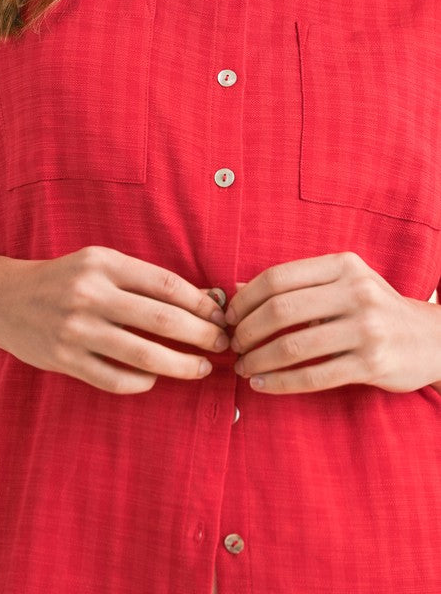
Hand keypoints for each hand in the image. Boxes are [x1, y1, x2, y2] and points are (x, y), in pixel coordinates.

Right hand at [0, 245, 228, 394]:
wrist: (4, 298)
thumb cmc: (65, 279)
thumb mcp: (100, 264)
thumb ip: (142, 279)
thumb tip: (200, 301)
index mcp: (104, 264)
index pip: (166, 284)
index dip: (200, 303)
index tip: (220, 316)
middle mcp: (90, 294)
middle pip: (161, 319)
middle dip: (201, 335)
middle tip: (223, 345)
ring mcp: (76, 329)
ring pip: (142, 354)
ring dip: (180, 365)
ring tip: (201, 368)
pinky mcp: (64, 360)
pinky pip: (114, 379)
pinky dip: (141, 382)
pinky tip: (155, 378)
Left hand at [225, 251, 440, 394]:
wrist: (430, 338)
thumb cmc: (373, 307)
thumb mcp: (340, 283)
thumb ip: (293, 284)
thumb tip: (235, 289)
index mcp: (343, 265)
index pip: (278, 277)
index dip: (245, 299)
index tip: (229, 316)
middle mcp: (356, 292)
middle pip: (280, 310)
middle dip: (246, 330)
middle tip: (232, 344)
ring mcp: (365, 328)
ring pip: (294, 346)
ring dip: (258, 359)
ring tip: (242, 366)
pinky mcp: (371, 364)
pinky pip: (314, 376)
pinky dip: (280, 382)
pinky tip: (261, 384)